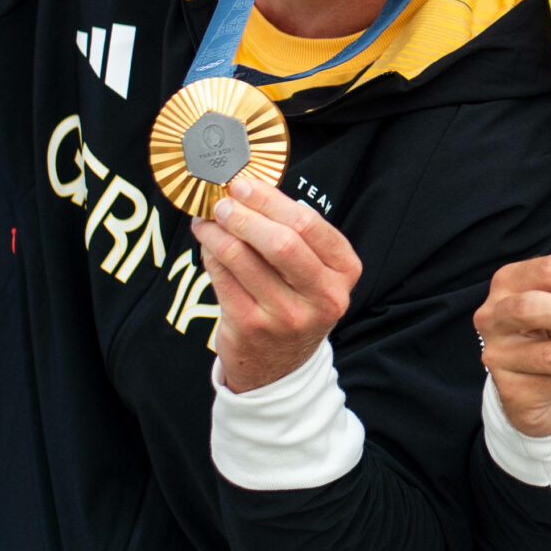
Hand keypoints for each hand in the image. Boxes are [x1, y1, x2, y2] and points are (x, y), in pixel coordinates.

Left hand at [195, 179, 363, 393]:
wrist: (281, 365)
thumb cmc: (297, 302)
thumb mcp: (314, 272)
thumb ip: (295, 234)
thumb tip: (249, 191)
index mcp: (344, 272)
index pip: (309, 225)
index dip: (271, 200)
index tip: (245, 184)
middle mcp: (322, 296)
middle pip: (281, 242)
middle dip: (245, 214)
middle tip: (223, 201)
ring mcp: (286, 316)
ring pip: (243, 258)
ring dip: (218, 231)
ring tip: (207, 219)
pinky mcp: (251, 327)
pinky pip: (222, 278)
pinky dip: (210, 254)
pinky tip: (206, 243)